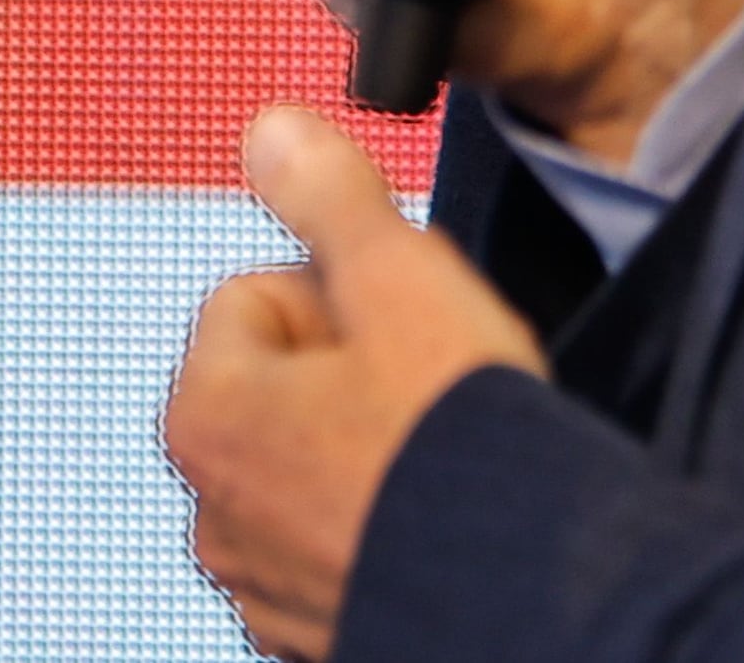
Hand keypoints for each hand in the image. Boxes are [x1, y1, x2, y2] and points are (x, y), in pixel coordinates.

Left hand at [166, 104, 545, 658]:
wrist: (539, 598)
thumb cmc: (462, 445)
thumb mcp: (401, 280)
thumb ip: (329, 196)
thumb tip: (271, 131)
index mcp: (205, 415)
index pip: (256, 295)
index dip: (342, 289)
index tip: (404, 322)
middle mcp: (212, 512)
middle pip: (280, 387)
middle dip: (354, 372)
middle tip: (434, 386)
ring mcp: (262, 588)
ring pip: (313, 471)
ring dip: (369, 452)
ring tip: (444, 458)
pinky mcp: (321, 638)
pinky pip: (343, 551)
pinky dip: (383, 530)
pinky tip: (442, 519)